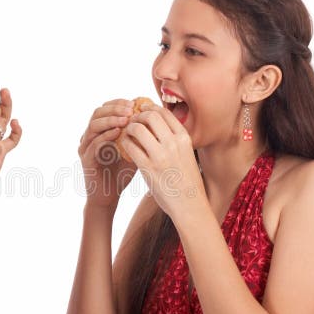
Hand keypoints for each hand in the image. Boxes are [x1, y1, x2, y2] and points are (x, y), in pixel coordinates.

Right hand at [78, 99, 137, 208]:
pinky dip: (105, 136)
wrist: (109, 196)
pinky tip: (118, 133)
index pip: (106, 108)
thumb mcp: (133, 149)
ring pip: (93, 125)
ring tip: (126, 118)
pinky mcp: (86, 159)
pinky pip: (94, 144)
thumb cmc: (121, 173)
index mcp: (100, 131)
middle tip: (131, 108)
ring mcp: (86, 147)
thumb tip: (155, 117)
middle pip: (98, 112)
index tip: (135, 102)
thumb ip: (139, 135)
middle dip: (115, 108)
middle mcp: (90, 136)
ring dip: (110, 120)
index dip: (119, 103)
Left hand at [120, 103, 204, 219]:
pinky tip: (123, 146)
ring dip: (129, 128)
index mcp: (184, 138)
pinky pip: (130, 147)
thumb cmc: (187, 181)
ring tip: (126, 133)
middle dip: (138, 115)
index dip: (151, 108)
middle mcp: (174, 143)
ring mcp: (160, 155)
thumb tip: (159, 128)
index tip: (143, 111)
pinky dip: (124, 142)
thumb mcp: (186, 155)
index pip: (165, 112)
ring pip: (138, 129)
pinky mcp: (148, 168)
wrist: (190, 205)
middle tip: (132, 121)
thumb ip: (175, 141)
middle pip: (151, 115)